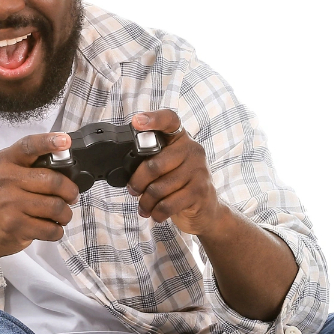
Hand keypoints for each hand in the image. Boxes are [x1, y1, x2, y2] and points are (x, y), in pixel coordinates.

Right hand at [0, 132, 80, 258]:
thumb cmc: (0, 202)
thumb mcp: (6, 176)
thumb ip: (29, 167)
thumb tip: (65, 164)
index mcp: (5, 162)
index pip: (29, 146)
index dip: (48, 142)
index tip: (65, 141)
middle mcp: (4, 179)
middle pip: (53, 180)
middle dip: (70, 191)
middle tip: (71, 196)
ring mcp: (8, 203)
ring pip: (55, 206)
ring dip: (65, 214)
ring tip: (61, 215)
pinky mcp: (14, 225)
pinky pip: (50, 228)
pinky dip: (57, 231)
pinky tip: (50, 228)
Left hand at [126, 110, 228, 235]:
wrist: (207, 209)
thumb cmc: (181, 186)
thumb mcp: (168, 168)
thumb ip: (153, 160)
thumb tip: (126, 168)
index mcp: (181, 139)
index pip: (170, 120)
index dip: (153, 119)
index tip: (137, 122)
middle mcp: (193, 150)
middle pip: (153, 165)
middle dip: (137, 183)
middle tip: (134, 190)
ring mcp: (199, 171)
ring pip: (158, 188)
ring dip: (145, 202)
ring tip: (145, 206)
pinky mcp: (200, 192)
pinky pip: (168, 204)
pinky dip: (157, 212)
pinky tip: (156, 214)